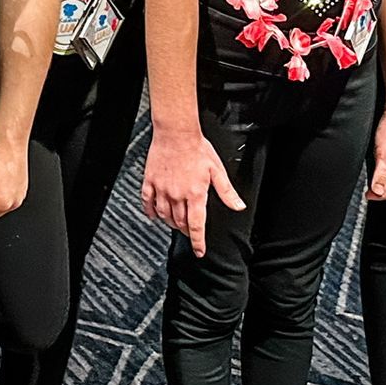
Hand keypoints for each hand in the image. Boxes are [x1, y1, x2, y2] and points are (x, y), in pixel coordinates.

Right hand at [141, 128, 243, 258]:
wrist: (176, 133)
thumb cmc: (197, 148)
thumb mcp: (217, 170)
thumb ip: (226, 191)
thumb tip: (238, 206)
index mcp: (196, 194)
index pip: (197, 226)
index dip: (198, 242)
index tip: (199, 251)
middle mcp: (177, 195)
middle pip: (180, 222)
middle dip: (186, 231)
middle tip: (189, 231)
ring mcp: (162, 189)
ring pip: (164, 215)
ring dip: (170, 223)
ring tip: (174, 222)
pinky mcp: (150, 181)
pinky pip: (147, 202)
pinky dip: (150, 211)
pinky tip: (153, 214)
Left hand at [368, 106, 385, 200]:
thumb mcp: (384, 154)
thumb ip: (381, 174)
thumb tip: (377, 192)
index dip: (381, 196)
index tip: (368, 195)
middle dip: (382, 189)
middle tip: (367, 189)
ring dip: (382, 179)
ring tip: (370, 178)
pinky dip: (384, 169)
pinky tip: (376, 165)